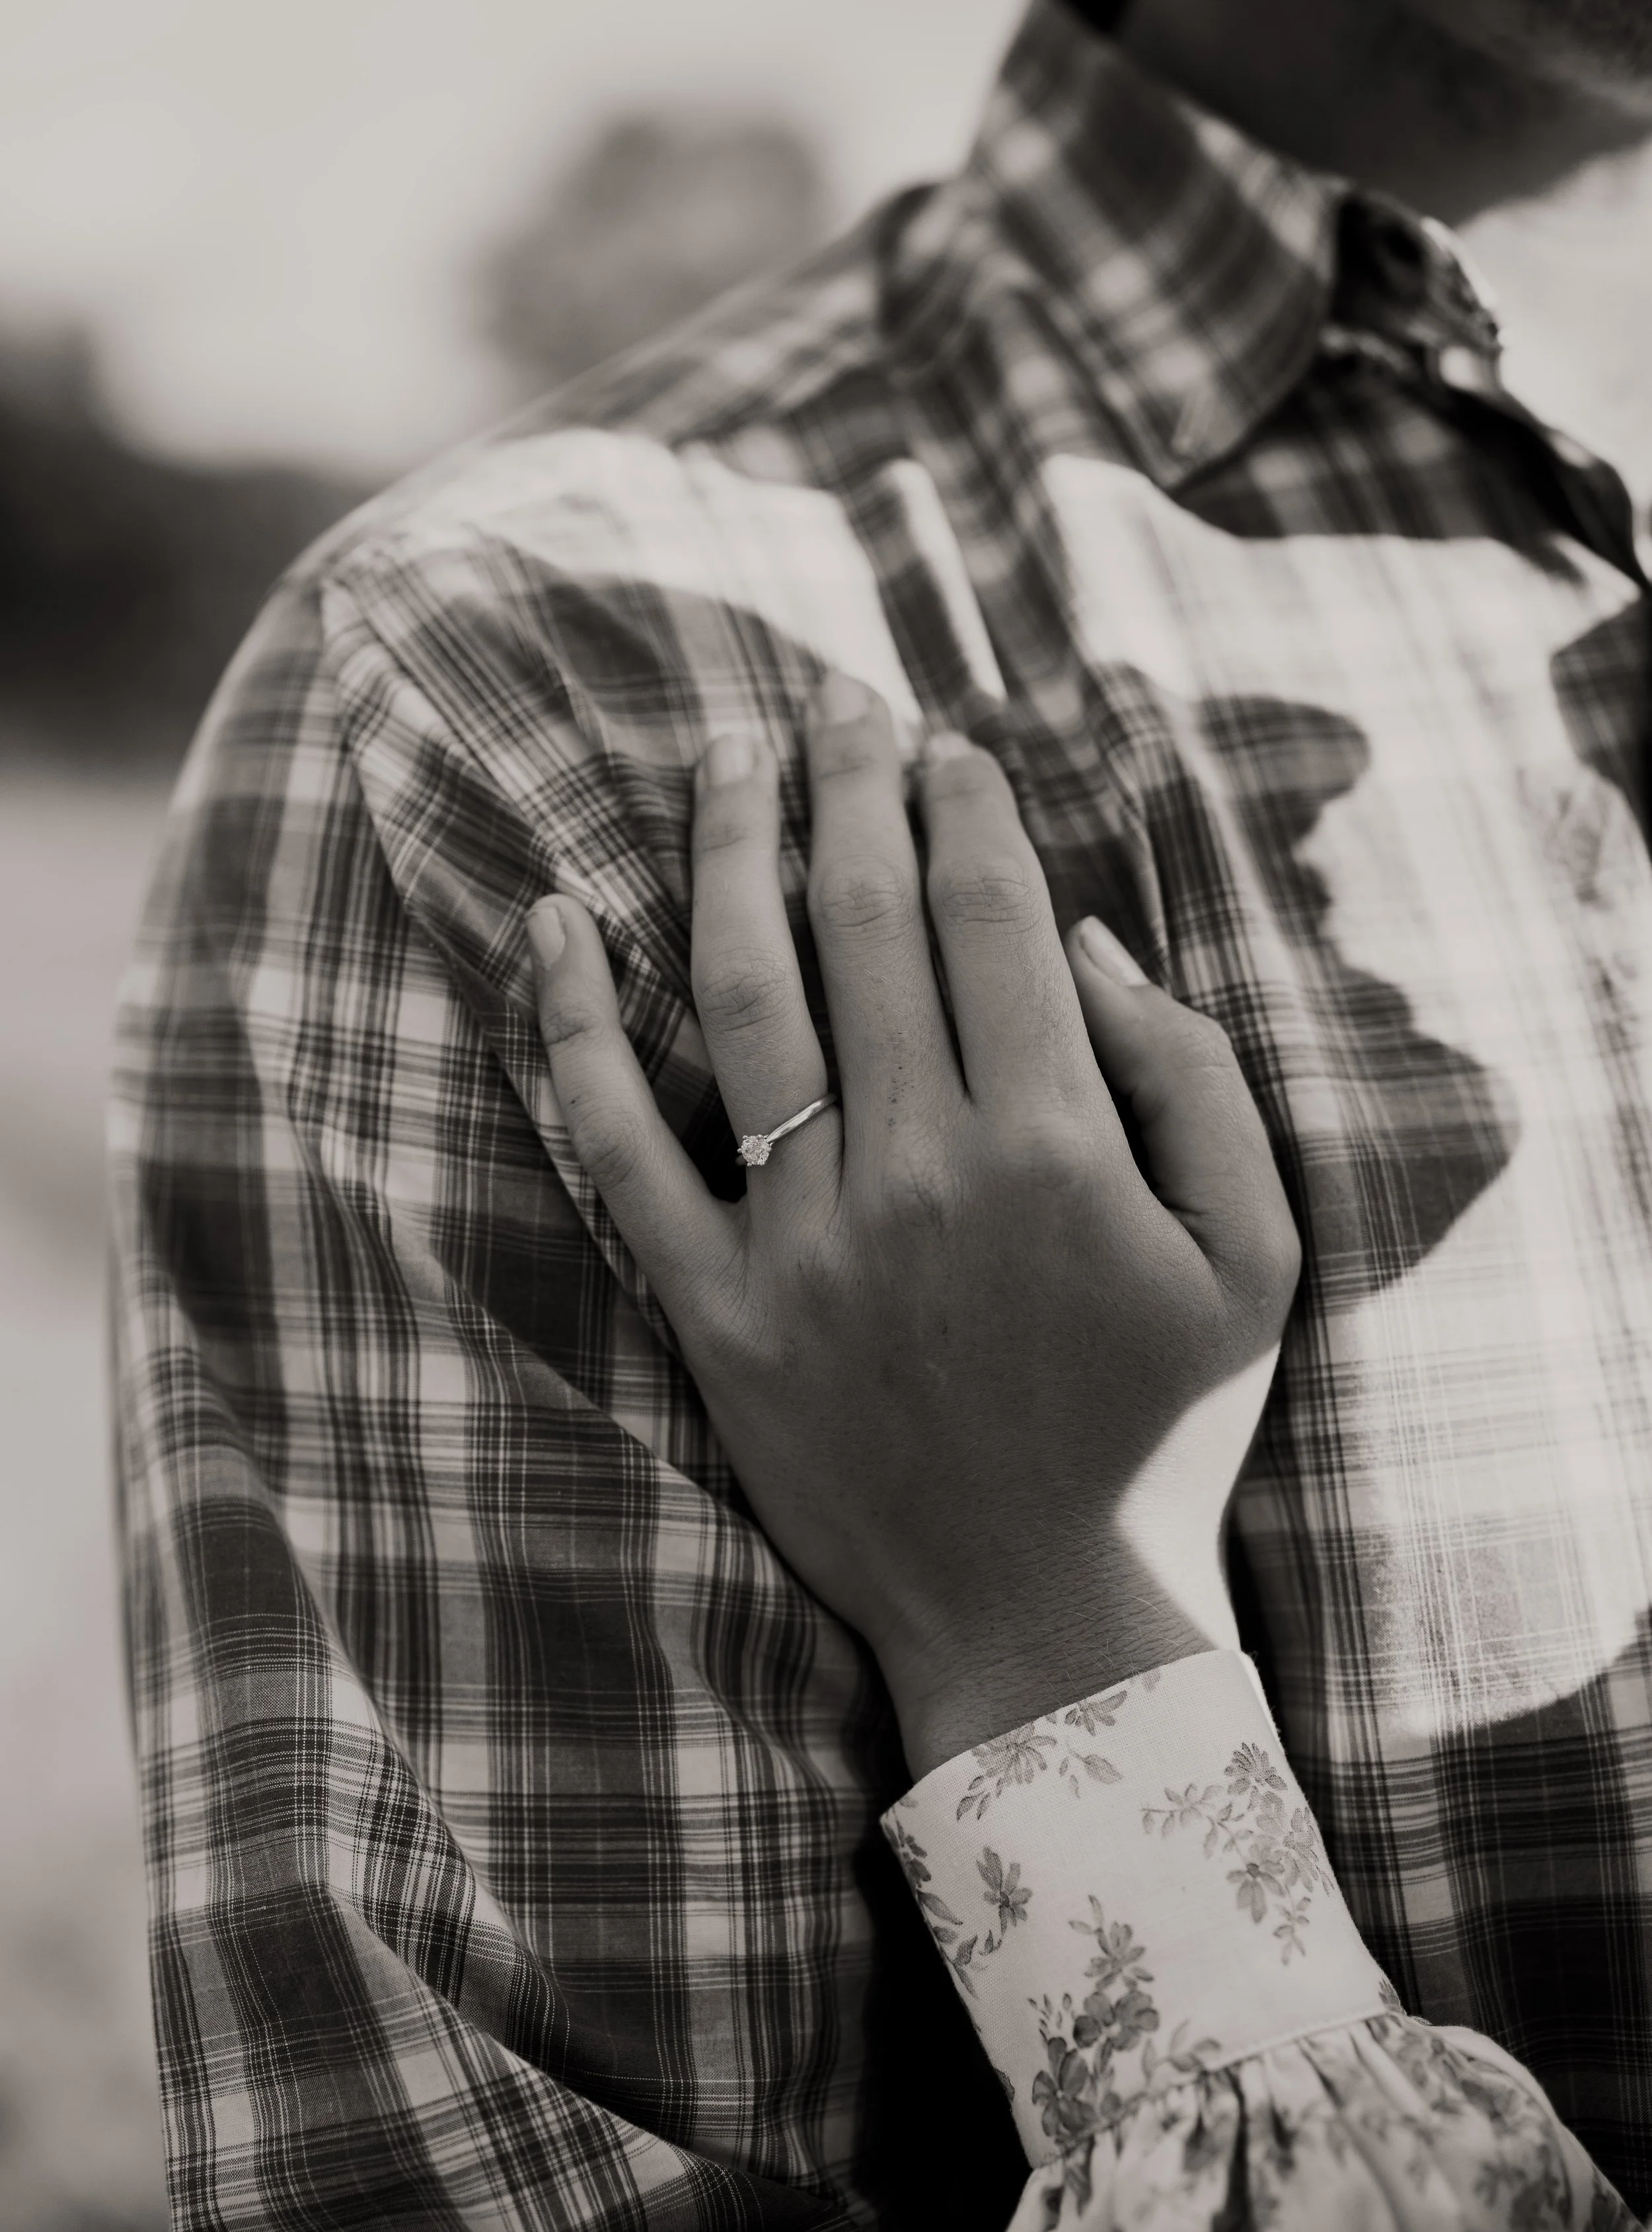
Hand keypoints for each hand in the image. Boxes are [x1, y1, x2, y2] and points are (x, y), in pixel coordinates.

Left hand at [527, 676, 1298, 1775]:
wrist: (1043, 1619)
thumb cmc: (1166, 1428)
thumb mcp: (1255, 1254)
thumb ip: (1191, 1077)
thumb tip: (1082, 937)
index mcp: (1052, 1144)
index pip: (988, 916)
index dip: (961, 806)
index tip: (945, 744)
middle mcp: (916, 1169)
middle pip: (863, 924)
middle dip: (852, 790)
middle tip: (837, 707)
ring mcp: (800, 1238)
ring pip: (742, 998)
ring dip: (730, 856)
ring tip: (728, 758)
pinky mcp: (713, 1306)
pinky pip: (618, 1146)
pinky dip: (570, 1027)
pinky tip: (550, 920)